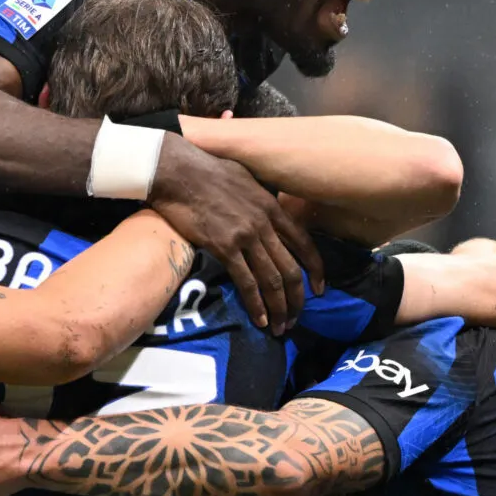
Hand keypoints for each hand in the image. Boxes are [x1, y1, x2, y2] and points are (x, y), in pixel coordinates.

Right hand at [149, 137, 323, 333]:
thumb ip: (260, 196)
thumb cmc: (206, 168)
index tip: (318, 289)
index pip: (305, 243)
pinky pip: (247, 282)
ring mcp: (246, 236)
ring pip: (272, 280)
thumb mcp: (245, 176)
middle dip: (297, 298)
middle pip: (291, 269)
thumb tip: (264, 206)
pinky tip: (260, 319)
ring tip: (280, 326)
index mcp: (272, 206)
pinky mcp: (224, 247)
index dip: (315, 269)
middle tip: (297, 317)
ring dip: (279, 307)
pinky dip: (256, 304)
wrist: (177, 170)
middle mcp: (264, 224)